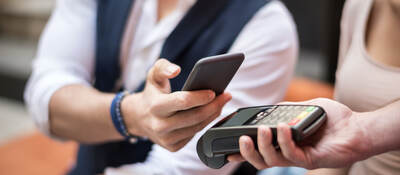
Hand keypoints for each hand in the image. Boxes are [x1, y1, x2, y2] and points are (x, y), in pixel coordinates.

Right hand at [122, 59, 231, 151]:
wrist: (140, 117)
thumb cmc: (152, 93)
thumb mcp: (153, 75)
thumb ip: (163, 67)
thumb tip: (176, 70)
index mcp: (155, 107)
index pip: (182, 102)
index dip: (200, 97)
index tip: (213, 91)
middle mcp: (159, 125)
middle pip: (194, 117)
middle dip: (214, 106)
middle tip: (226, 96)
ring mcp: (166, 139)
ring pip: (197, 127)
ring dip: (213, 115)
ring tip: (222, 102)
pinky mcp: (173, 147)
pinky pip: (195, 135)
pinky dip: (205, 124)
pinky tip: (211, 114)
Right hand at [227, 98, 371, 168]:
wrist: (357, 127)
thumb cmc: (333, 119)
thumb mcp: (304, 109)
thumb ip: (286, 110)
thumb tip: (268, 109)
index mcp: (284, 144)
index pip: (260, 151)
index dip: (243, 152)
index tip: (227, 150)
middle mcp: (289, 153)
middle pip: (261, 161)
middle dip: (247, 152)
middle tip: (242, 139)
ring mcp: (299, 158)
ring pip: (272, 160)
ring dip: (263, 145)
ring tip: (261, 130)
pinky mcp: (310, 160)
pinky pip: (291, 153)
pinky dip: (283, 140)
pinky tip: (283, 128)